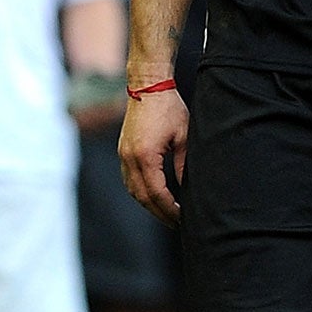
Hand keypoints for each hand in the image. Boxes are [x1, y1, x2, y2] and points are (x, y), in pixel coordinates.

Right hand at [119, 88, 188, 226]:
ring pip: (132, 190)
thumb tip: (188, 188)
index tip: (183, 217)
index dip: (169, 208)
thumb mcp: (184, 137)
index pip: (156, 192)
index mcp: (145, 156)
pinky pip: (129, 179)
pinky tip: (153, 197)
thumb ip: (183, 165)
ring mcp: (123, 155)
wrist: (148, 87)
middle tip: (176, 223)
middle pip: (141, 196)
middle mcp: (129, 158)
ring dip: (148, 204)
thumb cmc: (170, 109)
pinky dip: (141, 192)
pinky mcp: (122, 151)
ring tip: (166, 214)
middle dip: (159, 212)